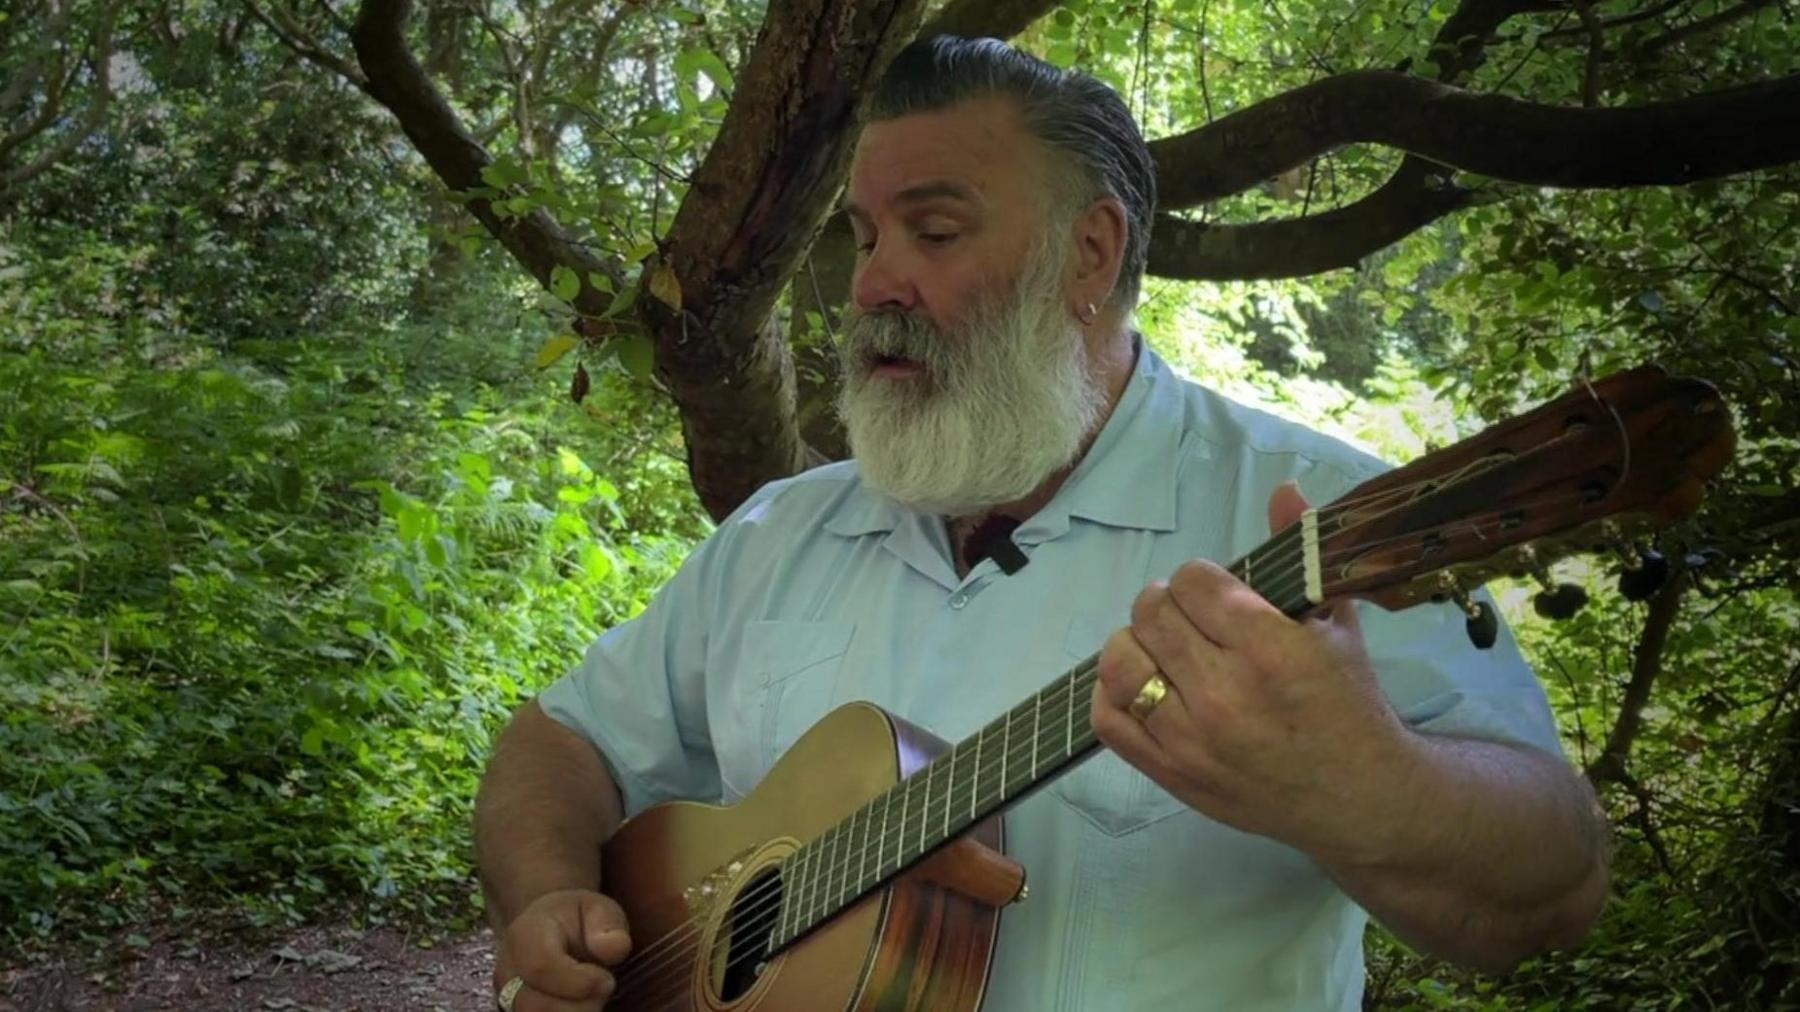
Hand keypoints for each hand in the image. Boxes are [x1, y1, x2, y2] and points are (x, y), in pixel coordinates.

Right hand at [494, 889, 632, 1010]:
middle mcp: (508, 970)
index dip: (579, 982)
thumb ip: (608, 925)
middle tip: (604, 987)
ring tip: (593, 997)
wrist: (548, 929)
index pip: (541, 967)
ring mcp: (506, 997)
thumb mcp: (598, 909)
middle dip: (581, 1005)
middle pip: (537, 1005)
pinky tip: (582, 1005)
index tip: (607, 979)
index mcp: (525, 935)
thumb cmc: (576, 919)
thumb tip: (615, 947)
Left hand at [1088, 481, 1416, 860]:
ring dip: (1136, 644)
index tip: (1217, 593)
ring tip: (1163, 649)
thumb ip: (1300, 554)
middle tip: (1188, 618)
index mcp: (1268, 649)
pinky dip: (1113, 693)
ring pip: (1120, 661)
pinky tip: (1143, 684)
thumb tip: (1284, 488)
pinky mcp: (1169, 772)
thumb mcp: (1337, 624)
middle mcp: (1224, 693)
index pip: (1193, 580)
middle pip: (1150, 614)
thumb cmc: (1347, 704)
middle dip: (1167, 604)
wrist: (1356, 796)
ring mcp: (1191, 738)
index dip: (1202, 579)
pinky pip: (1106, 718)